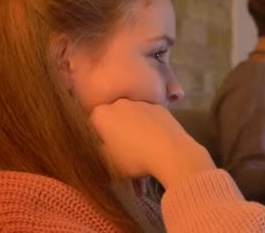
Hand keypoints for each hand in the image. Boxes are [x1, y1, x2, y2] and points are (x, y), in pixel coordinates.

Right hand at [90, 99, 214, 188]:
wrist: (171, 152)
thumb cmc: (133, 158)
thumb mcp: (108, 162)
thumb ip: (100, 150)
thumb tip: (102, 145)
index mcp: (102, 114)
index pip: (93, 123)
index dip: (99, 137)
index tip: (106, 149)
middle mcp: (120, 103)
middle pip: (114, 116)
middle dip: (117, 129)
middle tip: (123, 148)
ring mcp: (142, 103)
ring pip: (133, 116)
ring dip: (135, 127)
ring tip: (143, 146)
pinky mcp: (161, 107)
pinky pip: (150, 117)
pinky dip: (151, 126)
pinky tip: (156, 141)